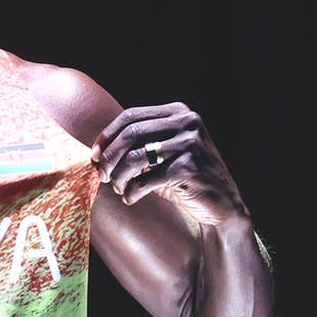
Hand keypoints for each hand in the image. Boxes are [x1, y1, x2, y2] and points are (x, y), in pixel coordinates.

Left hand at [89, 102, 245, 225]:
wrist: (222, 204)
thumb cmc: (184, 177)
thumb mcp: (162, 153)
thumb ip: (139, 143)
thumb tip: (96, 150)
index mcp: (179, 111)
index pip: (131, 116)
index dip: (108, 135)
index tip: (93, 154)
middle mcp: (187, 122)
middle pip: (131, 134)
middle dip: (109, 156)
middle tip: (100, 174)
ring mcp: (191, 143)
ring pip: (136, 157)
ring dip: (119, 176)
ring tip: (116, 188)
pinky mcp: (190, 167)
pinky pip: (147, 179)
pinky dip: (132, 191)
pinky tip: (129, 198)